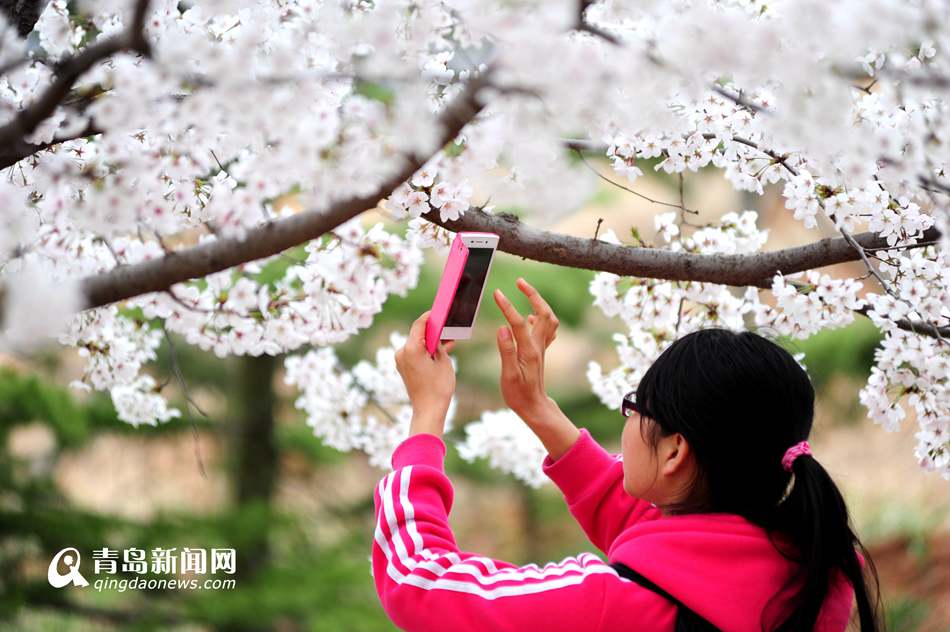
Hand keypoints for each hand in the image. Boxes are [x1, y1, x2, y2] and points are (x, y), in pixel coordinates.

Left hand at [394, 310, 456, 435]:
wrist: (428, 410)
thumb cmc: (438, 387)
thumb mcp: (444, 361)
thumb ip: (440, 344)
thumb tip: (439, 335)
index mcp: (411, 348)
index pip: (419, 324)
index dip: (430, 316)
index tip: (439, 310)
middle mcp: (402, 352)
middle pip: (417, 333)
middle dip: (433, 329)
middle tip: (447, 324)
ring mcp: (401, 360)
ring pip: (417, 343)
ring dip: (430, 341)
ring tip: (448, 340)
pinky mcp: (403, 367)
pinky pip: (415, 352)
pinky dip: (425, 350)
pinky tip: (440, 350)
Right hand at [492, 277, 559, 423]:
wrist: (535, 407)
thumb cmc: (519, 394)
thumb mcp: (508, 376)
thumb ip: (506, 351)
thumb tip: (502, 328)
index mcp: (529, 350)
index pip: (518, 322)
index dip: (507, 306)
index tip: (497, 293)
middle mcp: (538, 346)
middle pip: (543, 313)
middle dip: (533, 294)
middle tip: (520, 282)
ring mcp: (541, 348)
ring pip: (548, 319)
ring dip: (539, 303)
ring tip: (526, 292)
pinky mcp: (540, 351)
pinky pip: (546, 329)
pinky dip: (540, 317)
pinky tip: (529, 317)